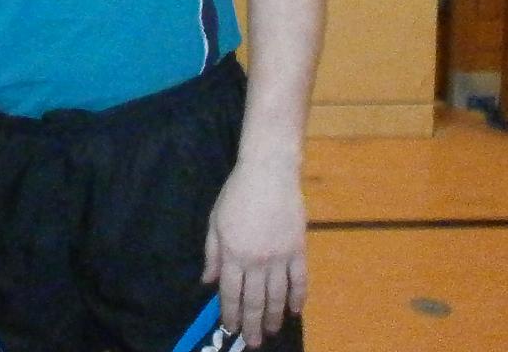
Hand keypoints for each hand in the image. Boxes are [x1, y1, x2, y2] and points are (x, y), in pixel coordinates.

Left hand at [202, 159, 307, 347]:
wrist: (269, 173)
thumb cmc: (237, 193)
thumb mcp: (215, 221)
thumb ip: (212, 254)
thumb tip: (207, 282)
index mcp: (232, 254)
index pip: (230, 293)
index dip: (230, 314)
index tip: (230, 329)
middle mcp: (256, 261)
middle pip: (254, 301)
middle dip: (252, 325)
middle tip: (253, 342)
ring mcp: (279, 257)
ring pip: (277, 296)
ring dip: (274, 317)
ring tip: (272, 332)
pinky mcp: (298, 250)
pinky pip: (300, 281)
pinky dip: (298, 298)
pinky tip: (295, 311)